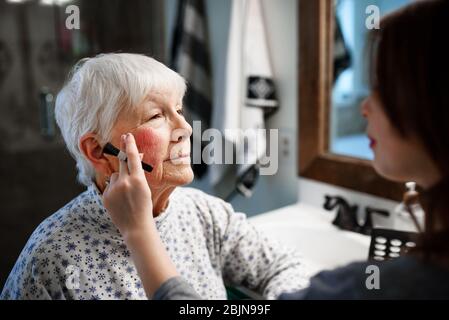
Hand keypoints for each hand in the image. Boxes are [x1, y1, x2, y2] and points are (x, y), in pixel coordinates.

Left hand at [102, 133, 177, 297]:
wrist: (136, 227)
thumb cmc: (144, 207)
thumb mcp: (145, 188)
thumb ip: (138, 174)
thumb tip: (134, 159)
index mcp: (138, 180)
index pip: (132, 158)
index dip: (130, 145)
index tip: (127, 136)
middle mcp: (124, 182)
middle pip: (122, 162)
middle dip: (123, 152)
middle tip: (123, 140)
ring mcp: (113, 189)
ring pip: (115, 175)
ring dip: (120, 179)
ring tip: (127, 194)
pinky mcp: (105, 196)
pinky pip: (109, 185)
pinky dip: (114, 189)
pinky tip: (120, 200)